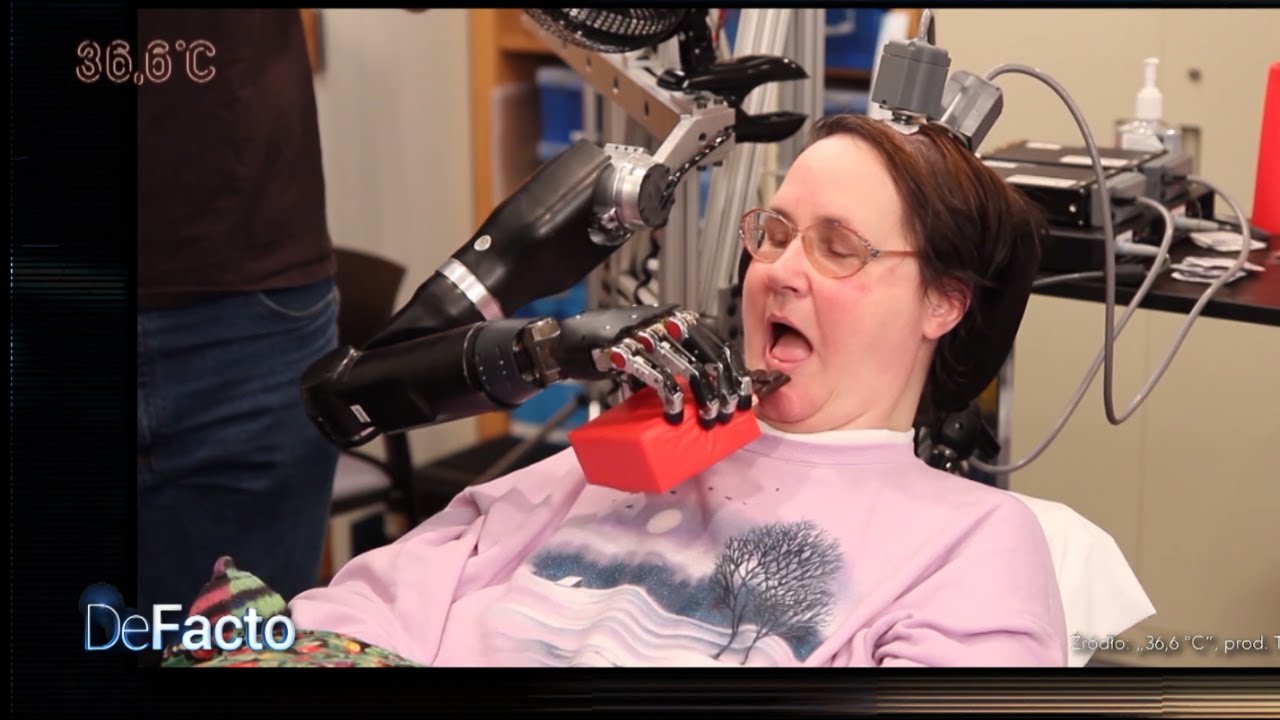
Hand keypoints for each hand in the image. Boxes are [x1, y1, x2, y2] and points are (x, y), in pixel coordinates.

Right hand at [554, 305, 788, 427]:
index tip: (744, 399)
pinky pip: (658, 377)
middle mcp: (665, 322)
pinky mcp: (625, 352)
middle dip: (726, 391)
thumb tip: (703, 398)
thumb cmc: (608, 349)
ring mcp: (645, 335)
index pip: (720, 345)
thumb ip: (671, 363)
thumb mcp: (648, 350)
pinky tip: (674, 416)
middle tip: (726, 416)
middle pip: (712, 358)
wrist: (563, 342)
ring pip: (690, 369)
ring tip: (706, 421)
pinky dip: (672, 400)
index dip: (736, 374)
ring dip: (705, 400)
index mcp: (676, 319)